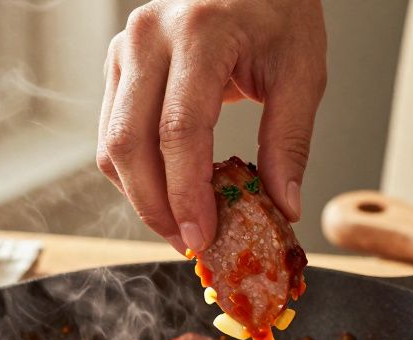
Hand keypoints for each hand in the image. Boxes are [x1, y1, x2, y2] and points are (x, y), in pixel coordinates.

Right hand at [97, 0, 326, 253]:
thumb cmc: (278, 11)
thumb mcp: (301, 71)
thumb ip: (289, 141)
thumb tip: (282, 207)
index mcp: (199, 33)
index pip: (178, 129)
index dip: (185, 193)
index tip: (201, 237)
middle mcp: (149, 37)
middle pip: (129, 143)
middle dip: (155, 206)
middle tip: (188, 243)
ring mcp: (125, 49)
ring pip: (111, 145)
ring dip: (141, 196)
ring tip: (180, 224)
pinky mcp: (118, 65)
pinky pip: (111, 134)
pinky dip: (135, 174)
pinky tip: (168, 193)